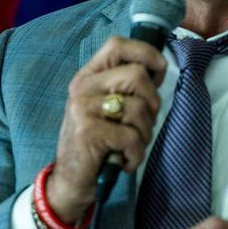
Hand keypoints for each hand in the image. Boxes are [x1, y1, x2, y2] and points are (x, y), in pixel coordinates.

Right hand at [50, 36, 165, 223]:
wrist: (69, 182)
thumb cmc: (97, 144)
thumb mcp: (106, 108)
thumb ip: (125, 87)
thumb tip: (158, 70)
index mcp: (88, 77)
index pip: (117, 45)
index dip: (146, 53)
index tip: (158, 73)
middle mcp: (82, 87)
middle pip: (137, 75)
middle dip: (152, 104)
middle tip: (143, 125)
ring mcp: (83, 109)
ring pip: (139, 108)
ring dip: (144, 134)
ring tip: (130, 146)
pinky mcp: (88, 132)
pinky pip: (132, 137)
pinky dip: (136, 154)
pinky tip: (125, 162)